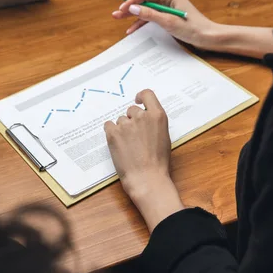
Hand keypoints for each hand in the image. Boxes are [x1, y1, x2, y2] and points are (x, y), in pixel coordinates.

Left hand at [104, 89, 183, 230]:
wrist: (146, 177)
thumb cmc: (158, 162)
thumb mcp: (164, 137)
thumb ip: (154, 123)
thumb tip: (145, 119)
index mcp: (157, 116)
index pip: (147, 95)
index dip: (141, 96)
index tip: (137, 101)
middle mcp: (141, 116)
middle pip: (131, 110)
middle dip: (132, 121)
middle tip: (134, 137)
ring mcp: (126, 124)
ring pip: (120, 121)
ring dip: (122, 129)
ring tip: (128, 146)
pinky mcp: (113, 133)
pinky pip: (108, 126)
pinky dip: (111, 133)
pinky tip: (118, 144)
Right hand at [112, 0, 272, 57]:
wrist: (208, 38)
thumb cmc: (192, 28)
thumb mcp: (168, 22)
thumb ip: (149, 14)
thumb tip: (133, 8)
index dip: (132, 2)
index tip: (121, 9)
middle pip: (144, 2)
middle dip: (130, 9)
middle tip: (115, 15)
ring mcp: (168, 8)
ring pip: (147, 10)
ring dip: (134, 17)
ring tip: (120, 22)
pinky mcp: (170, 17)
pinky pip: (153, 18)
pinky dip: (143, 23)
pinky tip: (133, 29)